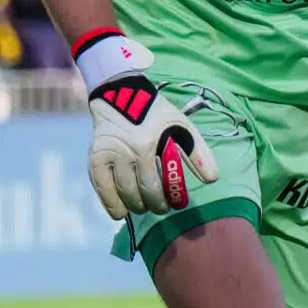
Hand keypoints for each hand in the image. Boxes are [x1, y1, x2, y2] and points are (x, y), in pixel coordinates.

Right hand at [75, 31, 218, 220]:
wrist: (120, 95)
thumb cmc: (155, 114)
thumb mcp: (181, 126)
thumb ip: (198, 153)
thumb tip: (213, 179)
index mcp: (146, 145)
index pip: (155, 187)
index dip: (166, 201)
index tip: (175, 205)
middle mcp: (124, 151)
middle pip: (138, 194)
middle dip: (152, 206)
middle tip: (160, 208)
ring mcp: (106, 155)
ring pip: (120, 194)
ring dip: (134, 207)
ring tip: (144, 207)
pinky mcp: (94, 157)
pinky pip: (101, 189)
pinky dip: (111, 204)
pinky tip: (121, 212)